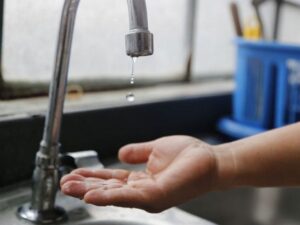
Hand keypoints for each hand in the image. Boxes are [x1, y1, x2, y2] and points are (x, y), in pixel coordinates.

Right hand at [60, 136, 217, 211]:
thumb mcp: (156, 149)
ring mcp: (149, 196)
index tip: (74, 173)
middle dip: (84, 187)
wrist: (210, 158)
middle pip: (108, 189)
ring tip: (69, 188)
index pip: (111, 180)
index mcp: (141, 179)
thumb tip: (120, 152)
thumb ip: (137, 152)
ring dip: (90, 192)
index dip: (92, 177)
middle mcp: (142, 190)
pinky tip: (91, 195)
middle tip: (63, 183)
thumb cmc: (188, 155)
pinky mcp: (157, 196)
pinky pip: (128, 197)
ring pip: (114, 195)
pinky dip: (108, 196)